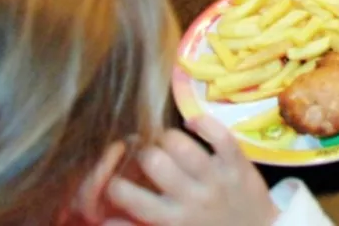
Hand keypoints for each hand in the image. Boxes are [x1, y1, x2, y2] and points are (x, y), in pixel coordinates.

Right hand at [103, 117, 274, 225]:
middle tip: (141, 148)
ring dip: (166, 137)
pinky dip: (203, 122)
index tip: (115, 172)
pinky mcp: (238, 164)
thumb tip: (100, 220)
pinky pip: (220, 135)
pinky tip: (192, 123)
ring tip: (163, 139)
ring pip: (182, 145)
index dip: (113, 180)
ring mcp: (216, 179)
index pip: (128, 197)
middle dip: (141, 150)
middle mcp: (191, 198)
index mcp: (170, 220)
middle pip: (153, 161)